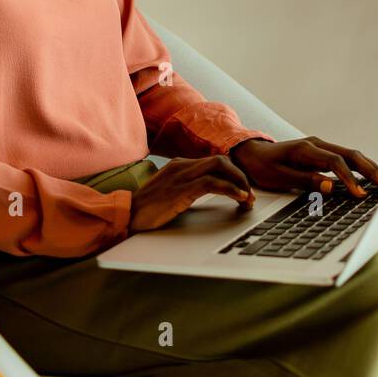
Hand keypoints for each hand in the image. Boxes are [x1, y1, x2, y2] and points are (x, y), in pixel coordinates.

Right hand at [128, 155, 255, 232]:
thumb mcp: (169, 194)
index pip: (214, 162)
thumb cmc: (147, 210)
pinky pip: (213, 183)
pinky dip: (231, 189)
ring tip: (249, 198)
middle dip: (240, 176)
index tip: (243, 190)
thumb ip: (185, 189)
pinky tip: (240, 199)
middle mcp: (182, 165)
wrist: (127, 215)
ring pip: (221, 166)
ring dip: (240, 182)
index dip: (233, 174)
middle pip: (221, 160)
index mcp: (179, 165)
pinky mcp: (182, 189)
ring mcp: (182, 175)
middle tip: (250, 195)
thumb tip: (205, 194)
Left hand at [229, 135, 377, 199]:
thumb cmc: (263, 167)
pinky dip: (364, 166)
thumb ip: (304, 181)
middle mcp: (317, 144)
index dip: (350, 179)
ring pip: (353, 155)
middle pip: (351, 155)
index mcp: (306, 149)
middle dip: (370, 171)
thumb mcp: (278, 177)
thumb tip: (330, 186)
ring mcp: (322, 147)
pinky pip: (348, 159)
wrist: (251, 153)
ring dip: (371, 168)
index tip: (360, 195)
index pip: (335, 162)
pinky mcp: (323, 153)